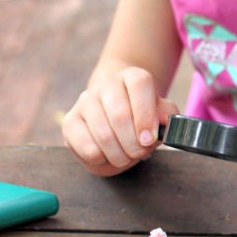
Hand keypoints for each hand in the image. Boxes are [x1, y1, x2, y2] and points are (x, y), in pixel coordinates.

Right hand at [62, 66, 178, 175]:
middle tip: (140, 153)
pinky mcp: (69, 122)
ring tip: (126, 156)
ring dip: (120, 154)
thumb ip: (166, 115)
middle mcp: (106, 84)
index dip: (146, 114)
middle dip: (133, 143)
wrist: (114, 120)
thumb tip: (164, 121)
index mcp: (131, 77)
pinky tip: (107, 154)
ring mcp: (85, 101)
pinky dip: (102, 159)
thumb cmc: (141, 118)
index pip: (139, 84)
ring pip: (103, 134)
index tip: (149, 139)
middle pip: (120, 114)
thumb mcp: (160, 115)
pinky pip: (87, 147)